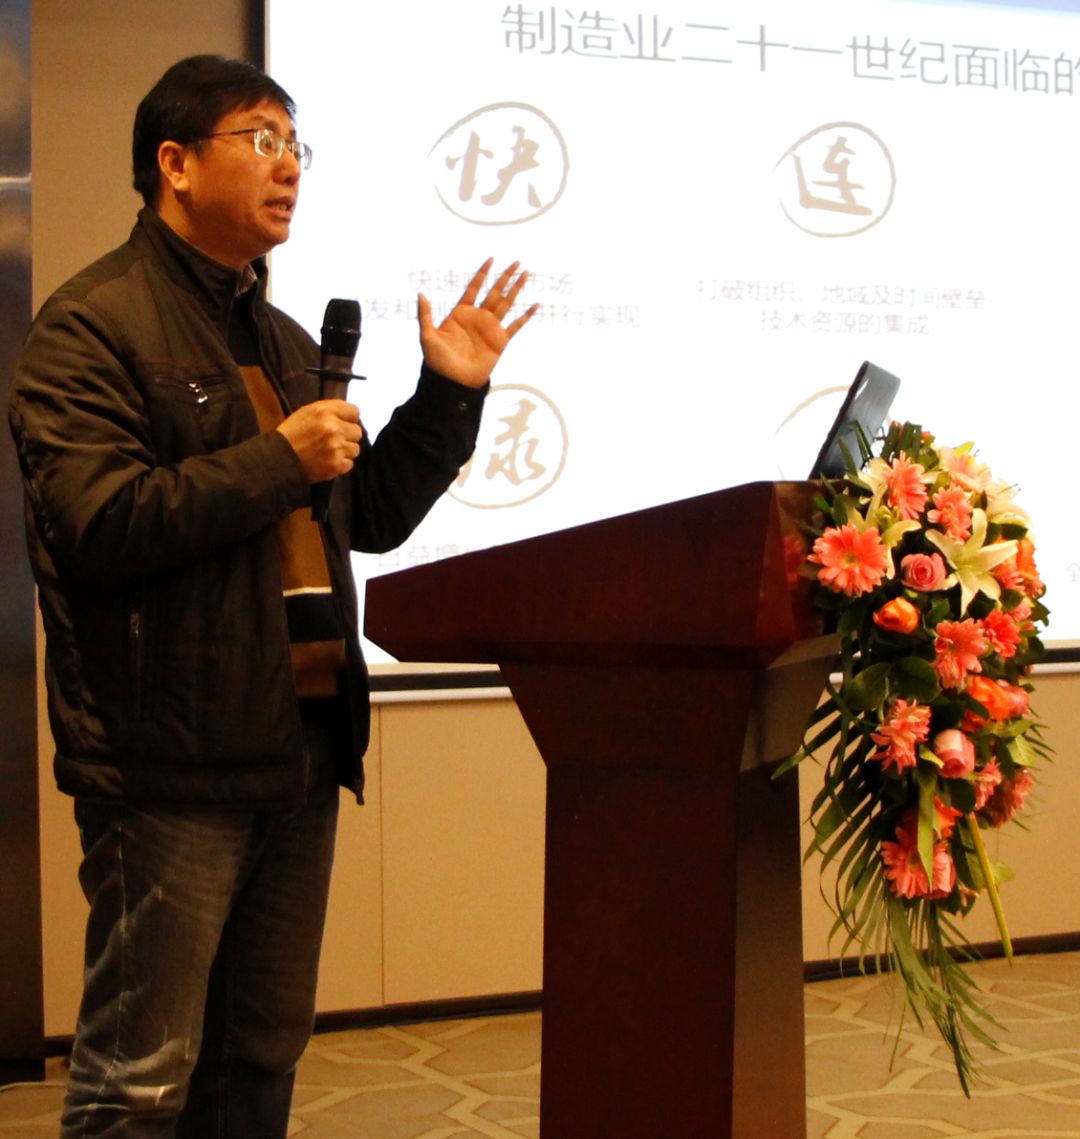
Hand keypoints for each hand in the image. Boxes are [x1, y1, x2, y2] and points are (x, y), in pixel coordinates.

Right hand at [277, 400, 363, 483]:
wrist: (279, 458)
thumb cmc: (292, 433)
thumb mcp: (307, 412)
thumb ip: (330, 409)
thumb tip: (352, 414)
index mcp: (325, 412)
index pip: (355, 412)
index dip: (348, 418)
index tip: (342, 423)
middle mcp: (333, 429)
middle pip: (357, 432)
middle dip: (347, 435)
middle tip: (333, 439)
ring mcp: (336, 448)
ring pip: (355, 449)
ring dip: (345, 450)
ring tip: (329, 451)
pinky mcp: (336, 465)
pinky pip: (350, 463)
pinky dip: (340, 464)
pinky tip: (328, 461)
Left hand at [417, 259, 537, 387]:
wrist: (453, 382)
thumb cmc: (438, 361)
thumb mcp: (427, 336)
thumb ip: (425, 315)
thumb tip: (421, 294)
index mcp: (461, 313)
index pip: (474, 287)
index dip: (482, 273)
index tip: (491, 259)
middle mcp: (478, 318)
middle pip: (494, 292)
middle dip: (505, 277)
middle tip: (517, 262)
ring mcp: (490, 328)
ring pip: (506, 303)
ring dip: (516, 289)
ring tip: (526, 274)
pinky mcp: (500, 341)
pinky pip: (516, 325)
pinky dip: (526, 316)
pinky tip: (535, 305)